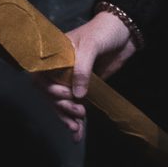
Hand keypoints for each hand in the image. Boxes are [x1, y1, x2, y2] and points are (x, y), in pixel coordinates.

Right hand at [37, 9, 138, 142]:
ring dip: (67, 116)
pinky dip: (76, 120)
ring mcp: (73, 80)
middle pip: (52, 94)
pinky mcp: (85, 89)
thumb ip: (82, 68)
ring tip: (77, 126)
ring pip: (63, 103)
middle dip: (62, 106)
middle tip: (78, 111)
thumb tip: (77, 95)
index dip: (48, 89)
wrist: (126, 32)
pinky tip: (77, 134)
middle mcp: (61, 69)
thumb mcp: (91, 45)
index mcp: (57, 55)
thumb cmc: (104, 31)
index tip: (64, 94)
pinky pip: (76, 105)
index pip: (42, 76)